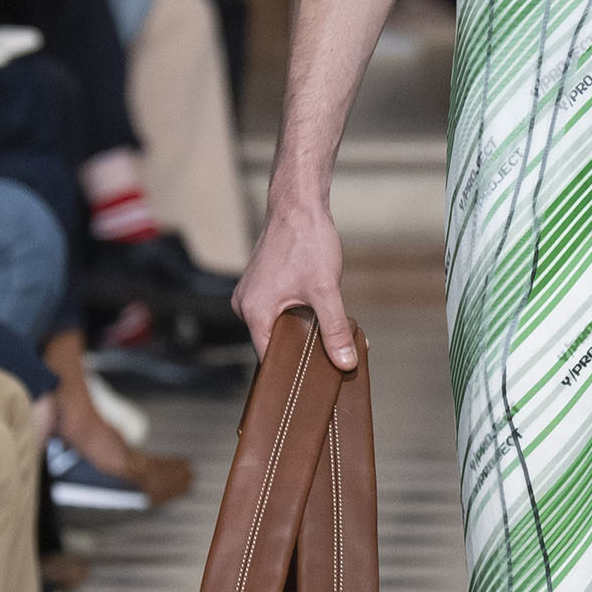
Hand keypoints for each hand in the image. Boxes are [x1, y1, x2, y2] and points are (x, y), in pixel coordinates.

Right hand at [233, 201, 356, 370]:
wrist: (298, 206)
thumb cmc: (307, 242)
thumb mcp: (325, 290)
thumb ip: (334, 330)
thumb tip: (346, 363)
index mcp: (254, 313)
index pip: (268, 360)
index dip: (290, 373)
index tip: (311, 385)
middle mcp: (245, 307)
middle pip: (272, 345)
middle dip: (299, 353)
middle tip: (328, 362)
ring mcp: (250, 295)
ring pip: (274, 327)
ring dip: (299, 333)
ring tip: (326, 339)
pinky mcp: (259, 286)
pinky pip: (274, 312)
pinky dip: (294, 317)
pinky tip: (316, 317)